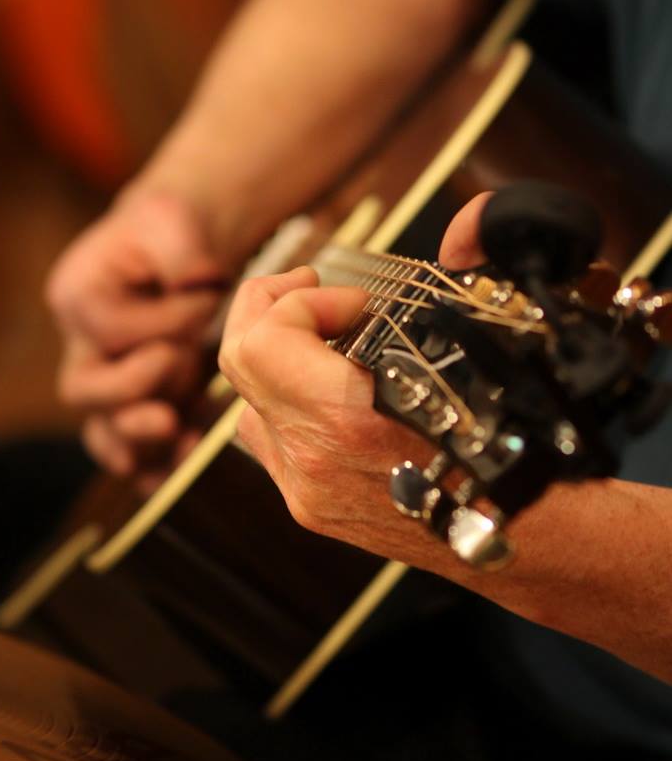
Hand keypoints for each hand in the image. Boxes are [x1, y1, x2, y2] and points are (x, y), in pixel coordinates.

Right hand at [47, 189, 227, 487]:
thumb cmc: (172, 228)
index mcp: (78, 294)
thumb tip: (197, 281)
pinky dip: (154, 465)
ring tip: (179, 440)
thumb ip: (182, 250)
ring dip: (139, 440)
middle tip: (177, 365)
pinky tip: (180, 466)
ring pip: (103, 428)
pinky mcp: (138, 401)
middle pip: (84, 389)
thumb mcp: (176, 221)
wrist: (181, 247)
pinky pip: (134, 447)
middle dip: (130, 389)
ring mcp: (108, 378)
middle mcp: (81, 342)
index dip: (164, 320)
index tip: (206, 298)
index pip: (111, 327)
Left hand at [217, 195, 492, 566]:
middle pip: (238, 361)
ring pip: (246, 401)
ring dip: (274, 354)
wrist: (524, 538)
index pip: (265, 340)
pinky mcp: (310, 507)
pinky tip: (328, 385)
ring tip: (322, 333)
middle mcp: (311, 460)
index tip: (355, 303)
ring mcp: (304, 489)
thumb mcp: (499, 351)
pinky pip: (268, 438)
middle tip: (309, 287)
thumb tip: (469, 222)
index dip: (302, 300)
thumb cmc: (515, 451)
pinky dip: (286, 398)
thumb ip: (479, 269)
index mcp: (348, 421)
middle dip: (267, 307)